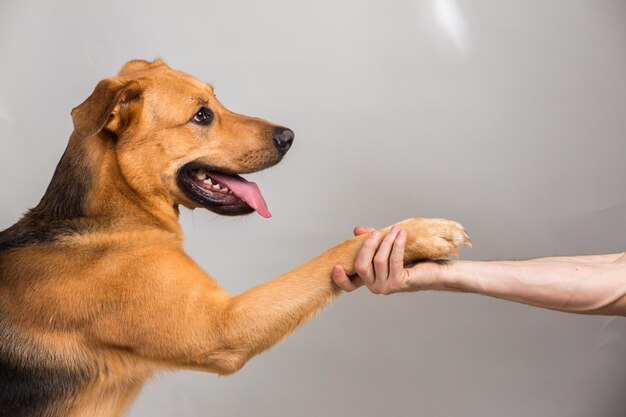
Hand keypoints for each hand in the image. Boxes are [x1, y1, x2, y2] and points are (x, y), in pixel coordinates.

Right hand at [332, 226, 448, 294]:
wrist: (436, 270)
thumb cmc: (412, 259)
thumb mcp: (387, 247)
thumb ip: (372, 240)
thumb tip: (358, 230)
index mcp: (369, 280)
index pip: (349, 286)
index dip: (340, 279)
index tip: (336, 266)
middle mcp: (375, 287)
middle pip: (361, 265)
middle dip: (368, 245)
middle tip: (378, 233)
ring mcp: (386, 287)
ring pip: (378, 260)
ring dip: (387, 241)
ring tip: (396, 230)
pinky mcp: (399, 283)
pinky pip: (393, 260)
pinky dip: (396, 244)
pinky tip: (401, 235)